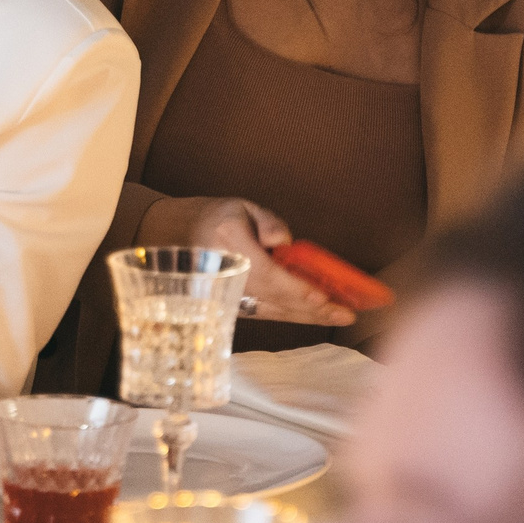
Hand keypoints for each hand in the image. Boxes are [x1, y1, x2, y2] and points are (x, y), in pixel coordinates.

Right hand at [136, 195, 352, 327]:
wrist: (177, 235)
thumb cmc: (217, 217)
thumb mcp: (242, 206)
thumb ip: (266, 221)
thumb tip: (283, 241)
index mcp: (228, 242)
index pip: (266, 273)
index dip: (296, 288)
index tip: (322, 296)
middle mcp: (226, 273)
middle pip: (275, 298)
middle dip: (313, 308)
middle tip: (346, 313)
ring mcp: (225, 294)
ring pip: (272, 310)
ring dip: (308, 316)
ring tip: (339, 316)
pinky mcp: (228, 305)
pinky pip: (265, 313)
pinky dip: (292, 315)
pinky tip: (316, 315)